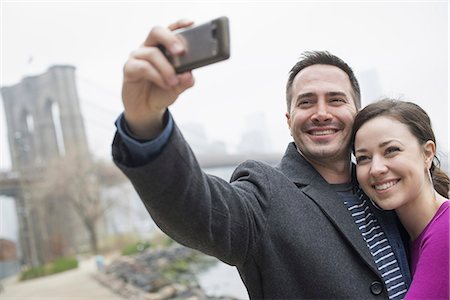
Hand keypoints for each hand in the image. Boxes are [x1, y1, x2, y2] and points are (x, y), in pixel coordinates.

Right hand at [122, 19, 194, 138]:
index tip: (191, 24)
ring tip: (174, 82)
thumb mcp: (179, 87)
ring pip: (152, 53)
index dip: (179, 24)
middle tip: (180, 51)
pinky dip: (157, 76)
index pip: (170, 30)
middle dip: (170, 39)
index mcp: (162, 47)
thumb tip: (189, 75)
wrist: (147, 109)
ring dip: (166, 68)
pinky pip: (143, 67)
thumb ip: (186, 81)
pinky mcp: (129, 68)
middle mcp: (149, 47)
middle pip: (157, 32)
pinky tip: (164, 84)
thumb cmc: (162, 92)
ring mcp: (138, 57)